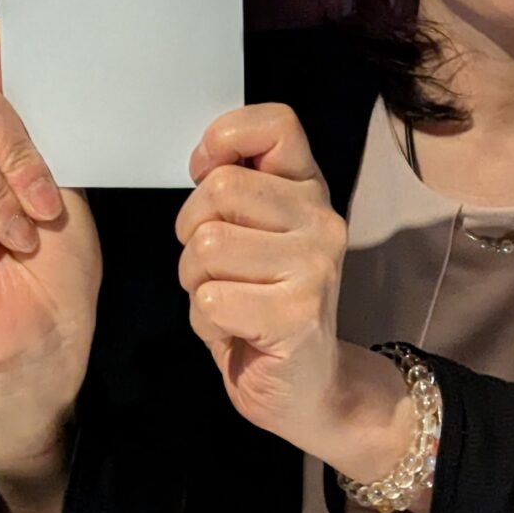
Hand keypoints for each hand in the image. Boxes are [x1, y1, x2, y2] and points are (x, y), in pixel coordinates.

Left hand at [175, 104, 410, 477]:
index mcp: (309, 188)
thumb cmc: (266, 304)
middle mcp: (322, 219)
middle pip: (219, 190)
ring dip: (196, 282)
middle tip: (215, 267)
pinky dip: (205, 322)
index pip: (275, 124)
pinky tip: (236, 331)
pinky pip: (210, 300)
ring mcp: (315, 266)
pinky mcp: (297, 315)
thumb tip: (204, 161)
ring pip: (207, 247)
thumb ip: (238, 191)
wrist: (310, 387)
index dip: (224, 140)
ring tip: (228, 300)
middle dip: (192, 233)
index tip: (207, 175)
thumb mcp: (257, 234)